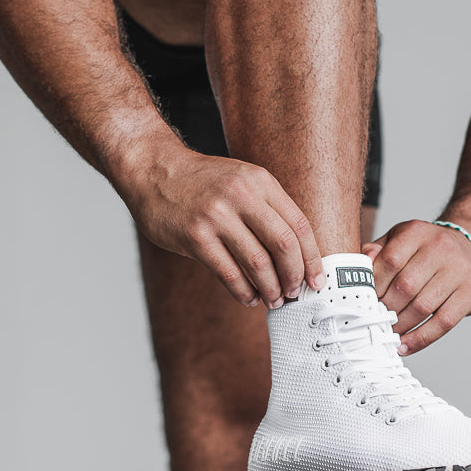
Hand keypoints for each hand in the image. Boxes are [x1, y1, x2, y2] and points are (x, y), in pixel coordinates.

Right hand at [120, 146, 324, 306]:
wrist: (154, 170)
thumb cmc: (201, 182)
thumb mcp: (242, 180)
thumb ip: (267, 209)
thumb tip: (295, 254)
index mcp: (260, 182)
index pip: (299, 225)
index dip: (312, 258)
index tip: (317, 279)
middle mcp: (241, 196)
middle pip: (283, 245)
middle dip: (294, 276)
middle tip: (295, 292)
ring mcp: (217, 216)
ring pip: (257, 263)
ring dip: (270, 288)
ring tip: (274, 299)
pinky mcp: (195, 236)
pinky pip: (228, 273)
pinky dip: (243, 291)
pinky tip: (248, 298)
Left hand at [363, 219, 470, 354]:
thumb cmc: (427, 248)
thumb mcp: (401, 238)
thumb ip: (377, 251)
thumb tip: (360, 265)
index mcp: (417, 232)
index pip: (390, 261)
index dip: (374, 286)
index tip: (364, 301)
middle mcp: (440, 247)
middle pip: (405, 287)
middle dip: (385, 309)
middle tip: (374, 321)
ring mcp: (459, 270)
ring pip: (423, 307)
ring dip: (401, 326)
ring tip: (388, 334)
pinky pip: (443, 322)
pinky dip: (421, 339)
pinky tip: (406, 345)